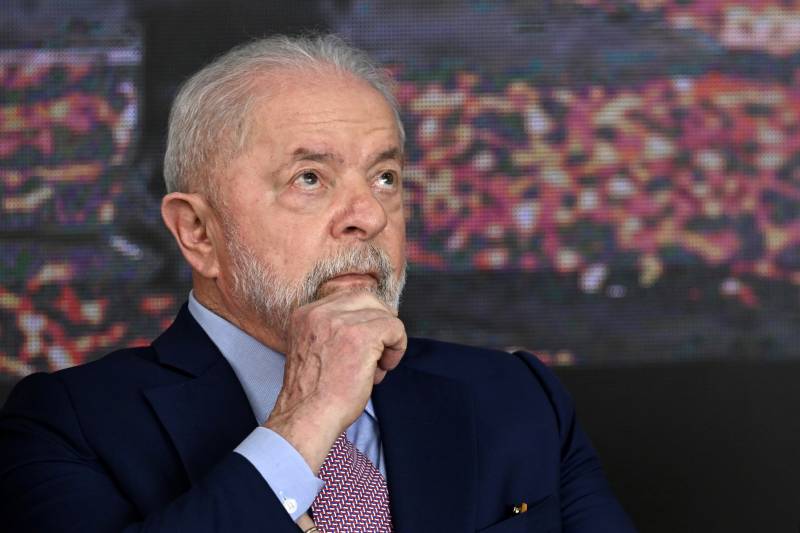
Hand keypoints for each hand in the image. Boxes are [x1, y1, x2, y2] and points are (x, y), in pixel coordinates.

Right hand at [265, 289, 406, 472]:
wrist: (307, 417)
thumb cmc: (313, 394)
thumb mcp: (314, 349)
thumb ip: (333, 331)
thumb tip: (371, 322)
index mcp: (305, 314)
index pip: (347, 297)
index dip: (364, 318)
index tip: (365, 343)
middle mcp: (320, 312)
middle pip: (367, 298)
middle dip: (380, 321)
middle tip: (380, 349)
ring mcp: (341, 322)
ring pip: (384, 315)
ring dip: (388, 341)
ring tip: (376, 367)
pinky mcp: (361, 336)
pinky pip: (395, 329)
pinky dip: (397, 348)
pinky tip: (383, 368)